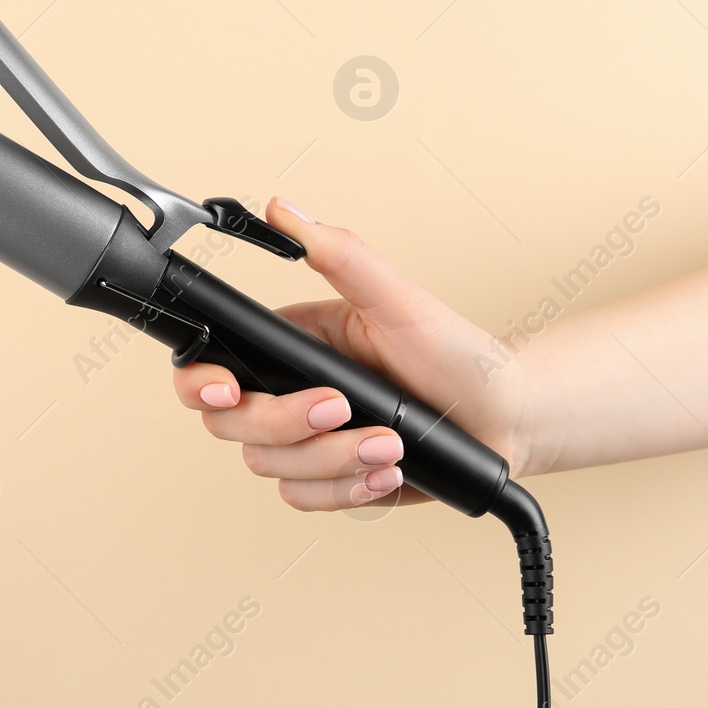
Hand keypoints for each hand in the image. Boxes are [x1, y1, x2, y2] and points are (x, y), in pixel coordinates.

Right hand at [171, 197, 539, 510]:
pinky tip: (386, 472)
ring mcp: (309, 441)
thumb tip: (284, 209)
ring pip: (271, 467)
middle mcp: (290, 394)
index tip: (228, 388)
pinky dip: (345, 489)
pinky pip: (305, 498)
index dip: (201, 381)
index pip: (213, 363)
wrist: (506, 418)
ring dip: (331, 460)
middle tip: (343, 407)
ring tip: (387, 444)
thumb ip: (338, 255)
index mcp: (292, 345)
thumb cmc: (457, 353)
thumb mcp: (396, 299)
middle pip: (233, 424)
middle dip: (287, 424)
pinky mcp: (333, 479)